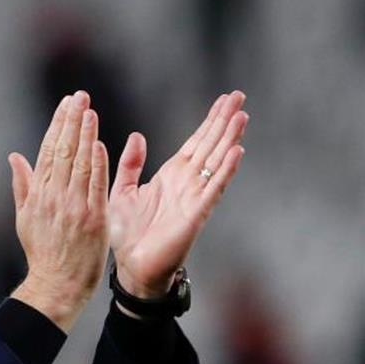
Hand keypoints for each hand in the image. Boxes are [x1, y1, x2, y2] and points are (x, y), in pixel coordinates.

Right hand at [8, 90, 109, 332]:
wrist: (57, 284)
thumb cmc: (42, 253)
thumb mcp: (25, 217)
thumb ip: (22, 185)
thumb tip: (15, 157)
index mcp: (38, 195)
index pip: (49, 151)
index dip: (58, 125)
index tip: (66, 104)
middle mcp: (54, 197)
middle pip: (63, 151)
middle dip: (71, 121)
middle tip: (80, 96)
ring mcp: (73, 207)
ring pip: (79, 163)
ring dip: (85, 135)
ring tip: (90, 110)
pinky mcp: (92, 218)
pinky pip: (95, 185)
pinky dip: (97, 163)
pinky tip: (99, 143)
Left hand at [108, 91, 248, 297]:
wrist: (131, 267)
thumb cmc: (127, 234)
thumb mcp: (122, 191)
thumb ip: (131, 164)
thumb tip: (138, 136)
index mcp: (171, 175)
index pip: (196, 142)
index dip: (210, 121)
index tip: (225, 99)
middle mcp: (187, 183)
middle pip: (210, 145)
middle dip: (224, 121)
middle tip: (239, 96)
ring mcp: (195, 197)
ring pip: (216, 162)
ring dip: (229, 139)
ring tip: (242, 116)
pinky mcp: (196, 213)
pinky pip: (213, 188)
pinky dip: (225, 171)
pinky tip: (237, 152)